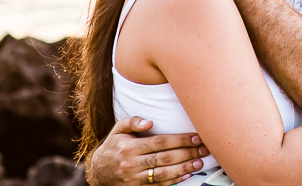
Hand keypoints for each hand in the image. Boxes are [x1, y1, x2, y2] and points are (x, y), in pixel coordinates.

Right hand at [86, 117, 209, 185]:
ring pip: (163, 174)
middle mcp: (131, 163)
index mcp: (129, 147)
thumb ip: (132, 122)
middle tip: (204, 149)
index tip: (196, 137)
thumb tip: (149, 121)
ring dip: (184, 168)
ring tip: (200, 163)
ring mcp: (134, 179)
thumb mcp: (118, 130)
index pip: (160, 142)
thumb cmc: (113, 146)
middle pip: (165, 158)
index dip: (180, 140)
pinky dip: (174, 181)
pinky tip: (187, 175)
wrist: (98, 172)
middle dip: (187, 153)